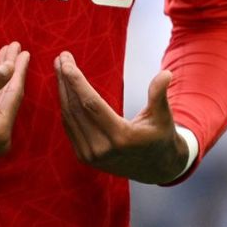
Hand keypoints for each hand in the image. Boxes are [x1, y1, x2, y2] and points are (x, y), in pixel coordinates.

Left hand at [53, 51, 191, 184]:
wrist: (156, 168)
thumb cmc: (160, 137)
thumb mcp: (163, 116)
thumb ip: (159, 95)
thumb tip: (166, 74)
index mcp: (121, 137)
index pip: (91, 104)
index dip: (76, 82)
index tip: (66, 62)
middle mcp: (101, 149)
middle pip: (76, 108)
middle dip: (65, 81)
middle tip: (61, 57)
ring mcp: (90, 156)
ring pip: (69, 117)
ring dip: (63, 91)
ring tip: (60, 68)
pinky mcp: (84, 157)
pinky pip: (70, 126)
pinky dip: (66, 106)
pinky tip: (65, 89)